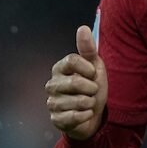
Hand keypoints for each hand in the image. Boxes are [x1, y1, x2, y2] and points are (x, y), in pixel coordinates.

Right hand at [45, 25, 107, 139]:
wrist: (93, 115)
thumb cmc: (92, 88)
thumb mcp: (94, 66)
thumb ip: (88, 48)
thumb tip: (83, 28)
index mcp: (59, 68)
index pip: (72, 61)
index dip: (88, 68)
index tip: (93, 74)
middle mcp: (52, 84)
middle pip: (75, 82)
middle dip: (91, 88)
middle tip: (92, 91)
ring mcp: (52, 103)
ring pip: (77, 101)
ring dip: (90, 103)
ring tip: (88, 102)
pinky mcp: (56, 119)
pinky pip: (75, 117)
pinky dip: (86, 115)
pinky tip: (85, 113)